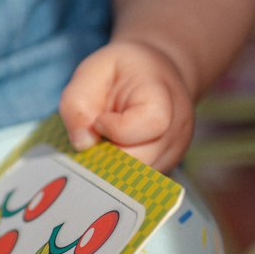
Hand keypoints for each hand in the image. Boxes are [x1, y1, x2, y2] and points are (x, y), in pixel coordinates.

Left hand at [58, 40, 195, 170]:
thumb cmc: (121, 70)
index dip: (117, 128)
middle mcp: (177, 130)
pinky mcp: (166, 168)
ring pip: (138, 178)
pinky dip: (119, 173)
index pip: (151, 124)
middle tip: (91, 139)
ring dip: (111, 167)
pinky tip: (110, 152)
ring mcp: (175, 153)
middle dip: (107, 156)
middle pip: (141, 160)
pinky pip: (139, 183)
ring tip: (102, 143)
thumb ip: (77, 102)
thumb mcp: (92, 71)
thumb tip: (82, 144)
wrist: (155, 74)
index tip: (99, 119)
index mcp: (164, 97)